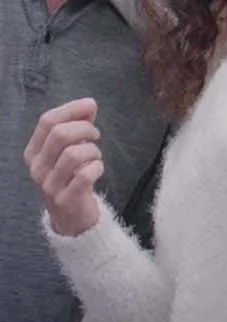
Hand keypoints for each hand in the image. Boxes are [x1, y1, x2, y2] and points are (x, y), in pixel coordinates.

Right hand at [24, 99, 102, 236]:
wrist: (71, 217)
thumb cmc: (71, 177)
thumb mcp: (68, 150)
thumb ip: (77, 126)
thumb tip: (89, 104)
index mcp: (34, 152)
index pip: (47, 121)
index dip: (71, 108)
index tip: (90, 106)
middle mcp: (37, 168)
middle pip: (60, 134)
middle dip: (85, 127)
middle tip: (95, 134)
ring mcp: (49, 185)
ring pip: (73, 153)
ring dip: (92, 149)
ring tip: (95, 155)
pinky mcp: (66, 199)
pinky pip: (85, 175)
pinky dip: (97, 166)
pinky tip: (97, 168)